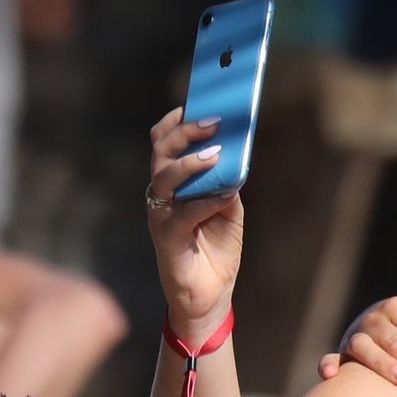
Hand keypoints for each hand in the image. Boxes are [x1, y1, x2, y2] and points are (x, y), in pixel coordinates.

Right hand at [146, 107, 241, 332]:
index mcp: (173, 183)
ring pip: (164, 178)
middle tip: (212, 121)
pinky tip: (225, 195)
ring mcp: (161, 215)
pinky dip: (205, 201)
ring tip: (216, 155)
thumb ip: (228, 183)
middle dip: (185, 132)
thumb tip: (236, 157)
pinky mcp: (166, 238)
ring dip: (190, 164)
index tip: (194, 102)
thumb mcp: (229, 210)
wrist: (209, 294)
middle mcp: (161, 195)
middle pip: (161, 152)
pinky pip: (183, 213)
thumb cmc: (216, 248)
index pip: (164, 142)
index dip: (175, 121)